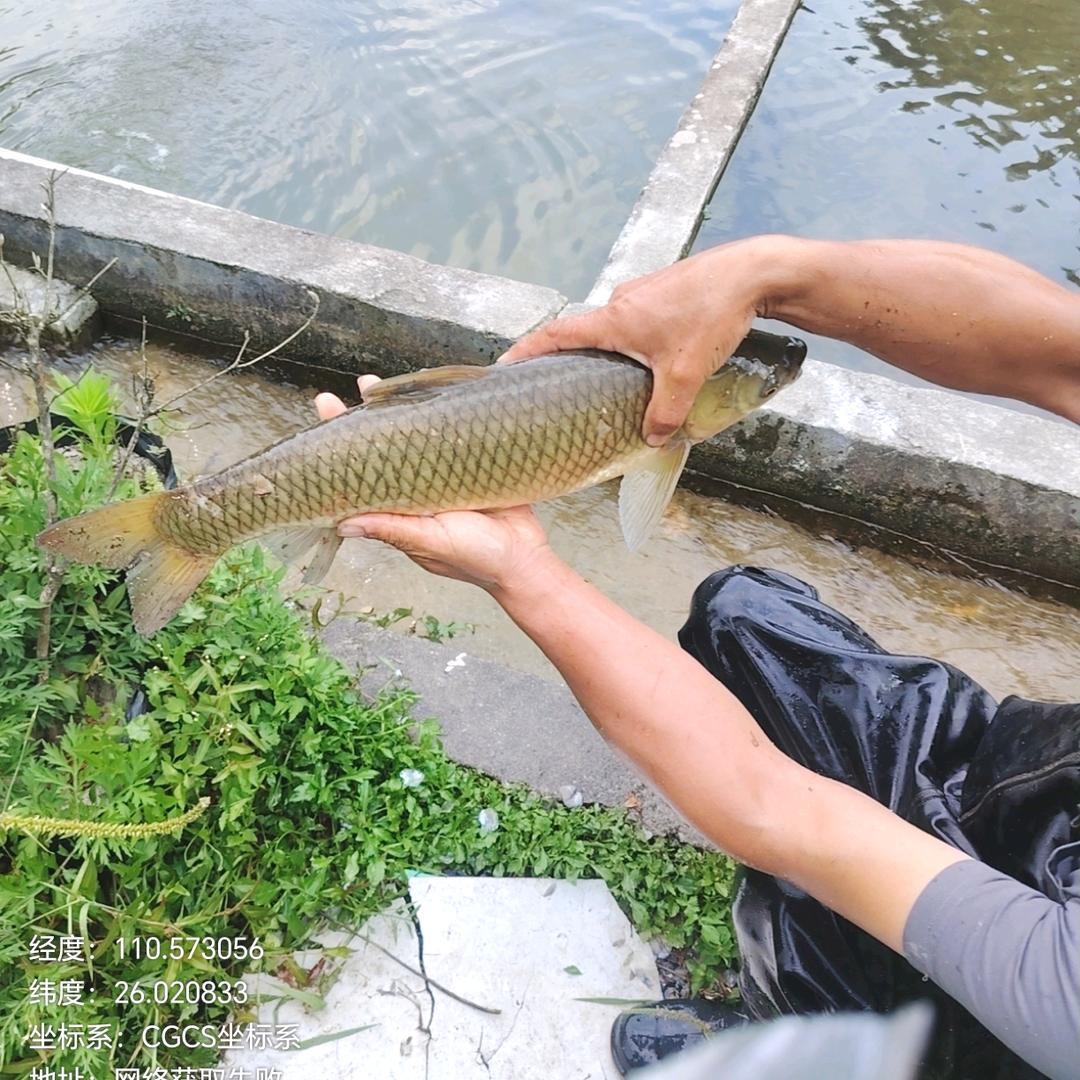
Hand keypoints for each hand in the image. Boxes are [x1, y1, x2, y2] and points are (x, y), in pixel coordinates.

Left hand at [314, 377, 554, 592]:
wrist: (527, 559)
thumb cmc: (476, 558)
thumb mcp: (430, 543)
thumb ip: (393, 530)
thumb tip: (342, 523)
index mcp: (400, 508)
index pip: (361, 473)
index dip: (340, 447)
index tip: (325, 415)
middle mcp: (417, 490)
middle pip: (383, 448)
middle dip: (364, 419)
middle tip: (348, 389)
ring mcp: (444, 476)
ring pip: (415, 437)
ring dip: (399, 410)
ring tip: (376, 384)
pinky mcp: (471, 466)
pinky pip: (451, 437)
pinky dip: (439, 417)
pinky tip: (430, 394)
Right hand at [499, 239, 774, 444]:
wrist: (753, 274)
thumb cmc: (712, 315)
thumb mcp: (684, 374)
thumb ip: (666, 411)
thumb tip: (653, 439)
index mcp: (614, 319)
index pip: (556, 334)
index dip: (527, 350)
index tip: (505, 366)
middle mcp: (621, 301)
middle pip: (584, 333)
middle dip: (571, 359)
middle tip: (561, 385)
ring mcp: (643, 293)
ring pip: (615, 327)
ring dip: (608, 351)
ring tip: (610, 380)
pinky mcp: (665, 291)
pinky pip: (636, 319)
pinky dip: (632, 341)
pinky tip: (650, 360)